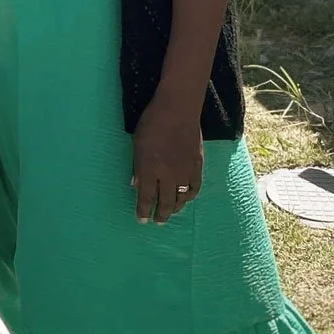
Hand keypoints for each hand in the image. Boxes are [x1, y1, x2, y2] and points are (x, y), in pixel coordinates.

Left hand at [131, 94, 203, 222]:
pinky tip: (185, 199)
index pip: (146, 197)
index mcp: (150, 169)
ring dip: (175, 208)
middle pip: (165, 202)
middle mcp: (168, 174)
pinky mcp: (197, 166)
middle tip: (157, 222)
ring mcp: (185, 171)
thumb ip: (137, 167)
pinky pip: (195, 188)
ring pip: (181, 198)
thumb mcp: (137, 145)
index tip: (142, 220)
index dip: (144, 211)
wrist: (178, 111)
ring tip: (170, 213)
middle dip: (160, 215)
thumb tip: (135, 185)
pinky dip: (189, 196)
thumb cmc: (152, 124)